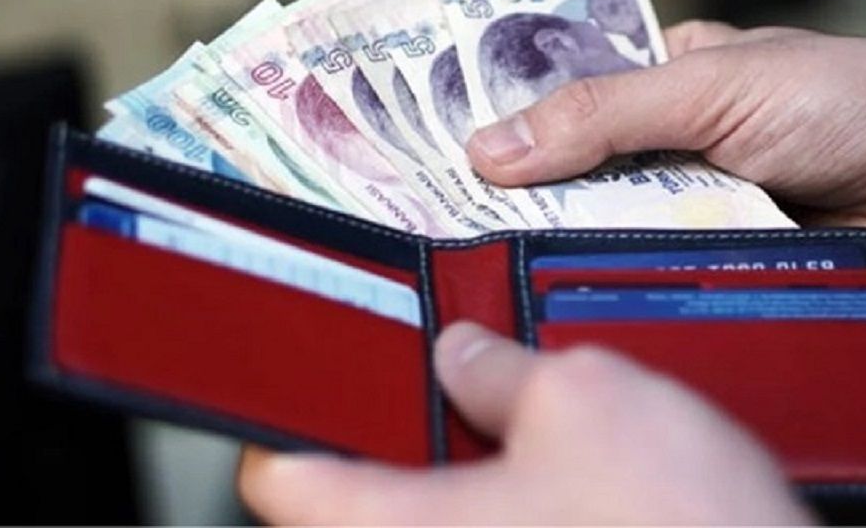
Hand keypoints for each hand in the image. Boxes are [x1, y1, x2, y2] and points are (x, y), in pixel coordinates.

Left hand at [238, 321, 812, 524]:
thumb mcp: (584, 397)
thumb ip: (505, 367)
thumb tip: (471, 354)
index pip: (280, 476)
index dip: (296, 411)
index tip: (314, 373)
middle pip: (363, 498)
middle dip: (406, 426)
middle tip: (444, 374)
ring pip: (439, 517)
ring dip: (472, 464)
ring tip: (519, 414)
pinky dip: (516, 501)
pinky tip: (568, 470)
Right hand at [468, 21, 865, 300]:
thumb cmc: (855, 103)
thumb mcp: (715, 86)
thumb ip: (604, 114)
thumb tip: (493, 145)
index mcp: (672, 81)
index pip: (567, 101)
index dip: (506, 126)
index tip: (434, 159)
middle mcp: (680, 150)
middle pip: (581, 180)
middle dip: (531, 202)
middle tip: (454, 230)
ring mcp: (703, 215)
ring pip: (616, 241)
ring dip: (581, 253)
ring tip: (504, 275)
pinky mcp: (728, 274)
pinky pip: (663, 288)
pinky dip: (635, 296)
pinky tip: (587, 310)